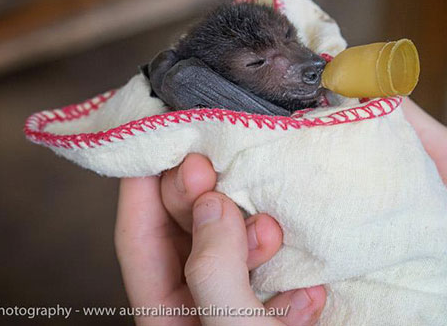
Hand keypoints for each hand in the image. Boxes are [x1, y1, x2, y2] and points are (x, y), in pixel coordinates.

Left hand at [115, 153, 325, 324]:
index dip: (143, 184)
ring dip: (255, 236)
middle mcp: (194, 315)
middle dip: (203, 199)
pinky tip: (308, 285)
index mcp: (165, 317)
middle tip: (212, 164)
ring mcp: (235, 322)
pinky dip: (292, 281)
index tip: (160, 139)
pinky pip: (276, 294)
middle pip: (187, 240)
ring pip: (233, 260)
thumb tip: (214, 205)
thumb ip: (215, 266)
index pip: (138, 237)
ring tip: (273, 228)